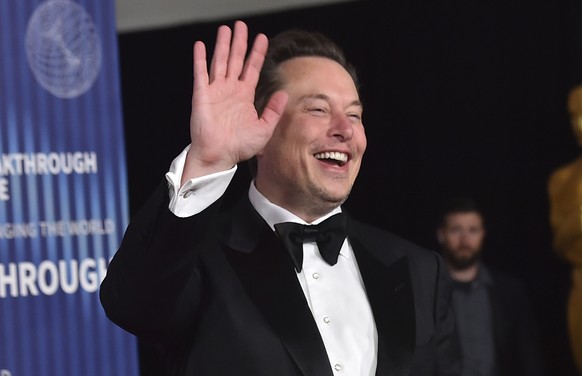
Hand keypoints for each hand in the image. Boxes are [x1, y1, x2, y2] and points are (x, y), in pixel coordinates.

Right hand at [182, 21, 287, 182]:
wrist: (219, 156)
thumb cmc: (239, 147)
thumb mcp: (264, 129)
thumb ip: (274, 111)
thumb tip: (284, 93)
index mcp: (244, 96)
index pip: (252, 69)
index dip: (257, 53)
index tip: (262, 38)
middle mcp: (230, 90)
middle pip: (236, 60)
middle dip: (239, 42)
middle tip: (242, 26)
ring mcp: (215, 91)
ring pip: (220, 61)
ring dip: (222, 45)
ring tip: (226, 29)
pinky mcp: (202, 95)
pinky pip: (201, 73)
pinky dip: (200, 59)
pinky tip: (200, 45)